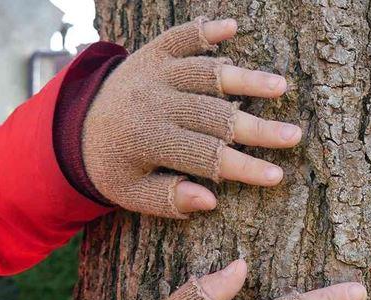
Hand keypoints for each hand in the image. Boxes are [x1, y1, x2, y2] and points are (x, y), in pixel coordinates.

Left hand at [84, 17, 301, 217]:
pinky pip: (180, 38)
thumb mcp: (130, 195)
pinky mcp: (152, 54)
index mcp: (145, 141)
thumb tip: (212, 201)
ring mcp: (153, 73)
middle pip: (213, 115)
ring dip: (244, 78)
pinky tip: (232, 27)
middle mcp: (152, 103)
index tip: (276, 176)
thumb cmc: (113, 166)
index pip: (204, 156)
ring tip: (281, 86)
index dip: (242, 168)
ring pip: (205, 73)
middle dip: (256, 128)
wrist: (77, 127)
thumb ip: (168, 199)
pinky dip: (205, 30)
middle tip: (293, 136)